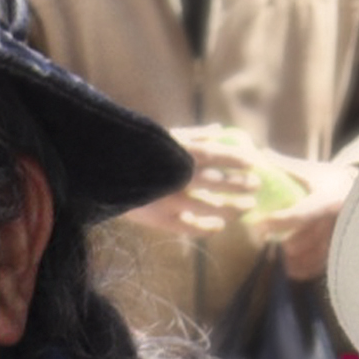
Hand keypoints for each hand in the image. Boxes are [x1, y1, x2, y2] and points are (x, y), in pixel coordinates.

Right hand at [123, 126, 265, 241]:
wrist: (102, 171)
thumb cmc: (137, 151)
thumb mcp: (163, 137)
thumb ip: (193, 135)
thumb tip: (218, 130)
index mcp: (176, 154)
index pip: (214, 155)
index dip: (235, 160)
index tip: (253, 163)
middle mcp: (176, 177)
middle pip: (216, 182)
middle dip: (239, 184)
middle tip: (256, 186)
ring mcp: (169, 200)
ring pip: (208, 208)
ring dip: (231, 208)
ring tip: (247, 207)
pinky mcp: (160, 220)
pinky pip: (190, 227)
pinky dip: (207, 227)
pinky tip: (219, 225)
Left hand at [255, 158, 354, 281]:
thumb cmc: (329, 180)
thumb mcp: (311, 170)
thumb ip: (285, 166)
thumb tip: (259, 154)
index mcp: (329, 198)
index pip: (300, 215)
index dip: (278, 222)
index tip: (259, 225)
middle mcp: (338, 220)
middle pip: (307, 239)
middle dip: (286, 244)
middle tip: (264, 242)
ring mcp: (342, 236)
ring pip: (315, 255)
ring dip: (294, 259)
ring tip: (279, 257)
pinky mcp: (343, 249)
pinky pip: (323, 264)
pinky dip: (306, 269)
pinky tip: (291, 270)